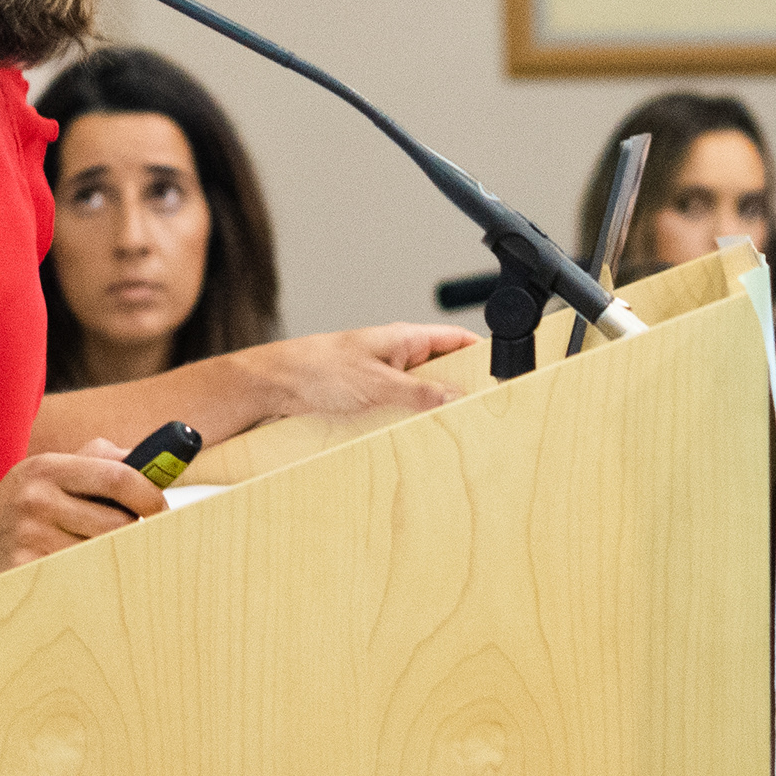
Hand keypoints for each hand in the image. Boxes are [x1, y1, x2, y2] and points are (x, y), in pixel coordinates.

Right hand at [0, 443, 169, 582]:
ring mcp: (29, 542)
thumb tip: (152, 463)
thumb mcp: (47, 470)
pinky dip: (90, 579)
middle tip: (132, 536)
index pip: (118, 477)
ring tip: (100, 555)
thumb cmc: (17, 506)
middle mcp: (37, 502)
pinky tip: (81, 575)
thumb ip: (98, 459)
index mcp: (47, 468)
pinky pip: (81, 581)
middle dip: (134, 532)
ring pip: (103, 556)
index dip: (150, 494)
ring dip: (113, 559)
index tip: (160, 507)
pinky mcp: (24, 578)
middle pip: (118, 524)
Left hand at [238, 323, 475, 421]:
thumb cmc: (318, 367)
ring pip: (422, 393)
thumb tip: (453, 398)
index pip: (456, 340)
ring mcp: (384, 377)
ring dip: (431, 409)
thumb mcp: (377, 383)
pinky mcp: (370, 397)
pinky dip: (410, 420)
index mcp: (405, 339)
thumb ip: (418, 391)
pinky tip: (416, 436)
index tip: (500, 375)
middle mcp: (397, 356)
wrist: (276, 383)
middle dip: (459, 390)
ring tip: (447, 428)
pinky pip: (401, 408)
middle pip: (443, 370)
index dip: (480, 354)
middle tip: (476, 412)